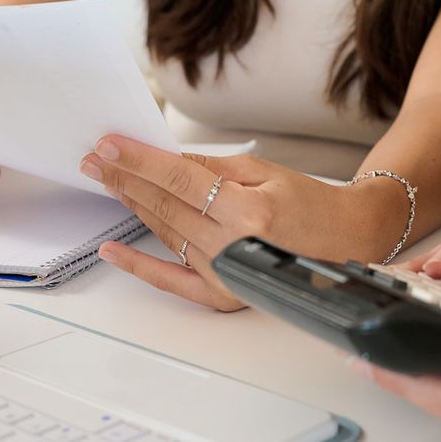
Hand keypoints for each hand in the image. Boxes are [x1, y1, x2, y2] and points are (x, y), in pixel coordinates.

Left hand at [84, 135, 383, 312]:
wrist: (346, 240)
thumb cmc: (311, 204)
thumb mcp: (264, 171)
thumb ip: (211, 168)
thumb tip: (165, 162)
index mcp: (248, 211)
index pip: (179, 179)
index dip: (139, 161)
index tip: (109, 145)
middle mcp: (233, 247)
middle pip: (164, 205)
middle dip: (125, 179)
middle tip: (94, 159)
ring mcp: (225, 275)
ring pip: (163, 233)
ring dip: (130, 206)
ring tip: (105, 182)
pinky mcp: (223, 296)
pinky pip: (171, 279)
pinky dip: (139, 265)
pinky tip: (111, 250)